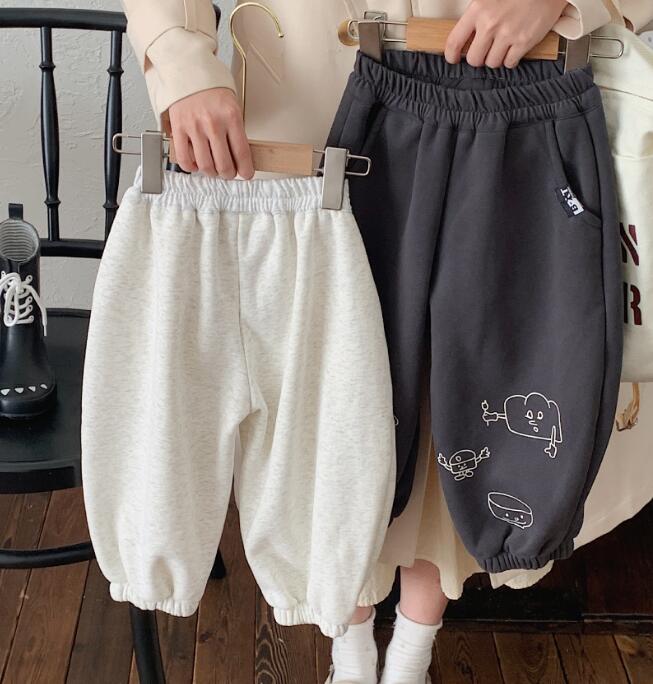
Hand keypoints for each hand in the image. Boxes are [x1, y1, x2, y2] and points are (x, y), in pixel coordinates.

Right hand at [167, 87, 254, 179]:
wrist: (187, 68)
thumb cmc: (210, 85)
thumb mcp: (232, 104)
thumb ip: (235, 129)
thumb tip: (239, 155)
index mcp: (231, 116)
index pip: (242, 154)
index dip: (246, 170)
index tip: (246, 174)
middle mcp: (213, 123)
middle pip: (224, 165)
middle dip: (229, 174)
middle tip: (229, 172)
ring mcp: (195, 127)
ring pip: (206, 166)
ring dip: (212, 173)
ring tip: (214, 169)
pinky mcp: (178, 128)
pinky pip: (184, 159)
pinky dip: (191, 167)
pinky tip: (196, 164)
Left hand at [445, 0, 568, 68]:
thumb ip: (475, 13)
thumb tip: (464, 34)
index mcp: (477, 9)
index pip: (454, 41)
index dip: (451, 55)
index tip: (453, 59)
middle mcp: (490, 23)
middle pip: (474, 59)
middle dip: (478, 58)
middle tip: (484, 52)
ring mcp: (508, 34)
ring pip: (492, 63)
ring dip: (495, 58)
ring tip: (501, 47)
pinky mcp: (524, 41)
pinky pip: (510, 63)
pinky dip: (510, 60)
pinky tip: (513, 49)